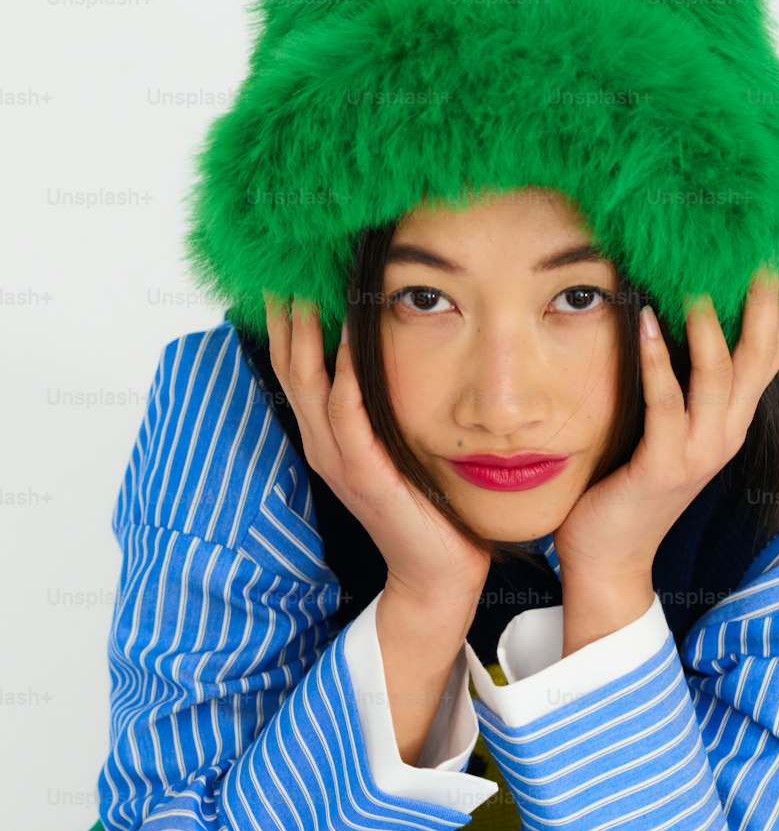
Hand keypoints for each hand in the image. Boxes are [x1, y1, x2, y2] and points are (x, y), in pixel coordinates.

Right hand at [263, 292, 491, 614]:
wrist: (440, 572)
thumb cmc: (429, 507)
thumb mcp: (401, 445)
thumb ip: (389, 406)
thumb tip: (398, 350)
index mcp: (329, 439)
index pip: (294, 366)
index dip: (289, 317)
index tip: (295, 266)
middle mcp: (324, 447)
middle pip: (288, 366)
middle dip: (286, 311)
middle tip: (287, 257)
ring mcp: (341, 464)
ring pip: (308, 385)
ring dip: (306, 332)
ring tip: (306, 282)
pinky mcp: (367, 478)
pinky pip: (348, 416)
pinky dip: (345, 375)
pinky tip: (350, 336)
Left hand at [551, 264, 778, 581]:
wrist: (608, 558)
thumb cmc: (626, 485)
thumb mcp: (664, 428)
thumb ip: (677, 383)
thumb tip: (669, 314)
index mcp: (730, 420)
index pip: (769, 352)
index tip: (777, 247)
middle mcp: (725, 434)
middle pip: (761, 355)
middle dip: (764, 299)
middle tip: (760, 244)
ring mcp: (699, 452)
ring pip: (720, 376)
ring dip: (711, 324)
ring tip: (698, 276)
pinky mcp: (663, 467)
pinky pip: (666, 403)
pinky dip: (658, 359)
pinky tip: (647, 321)